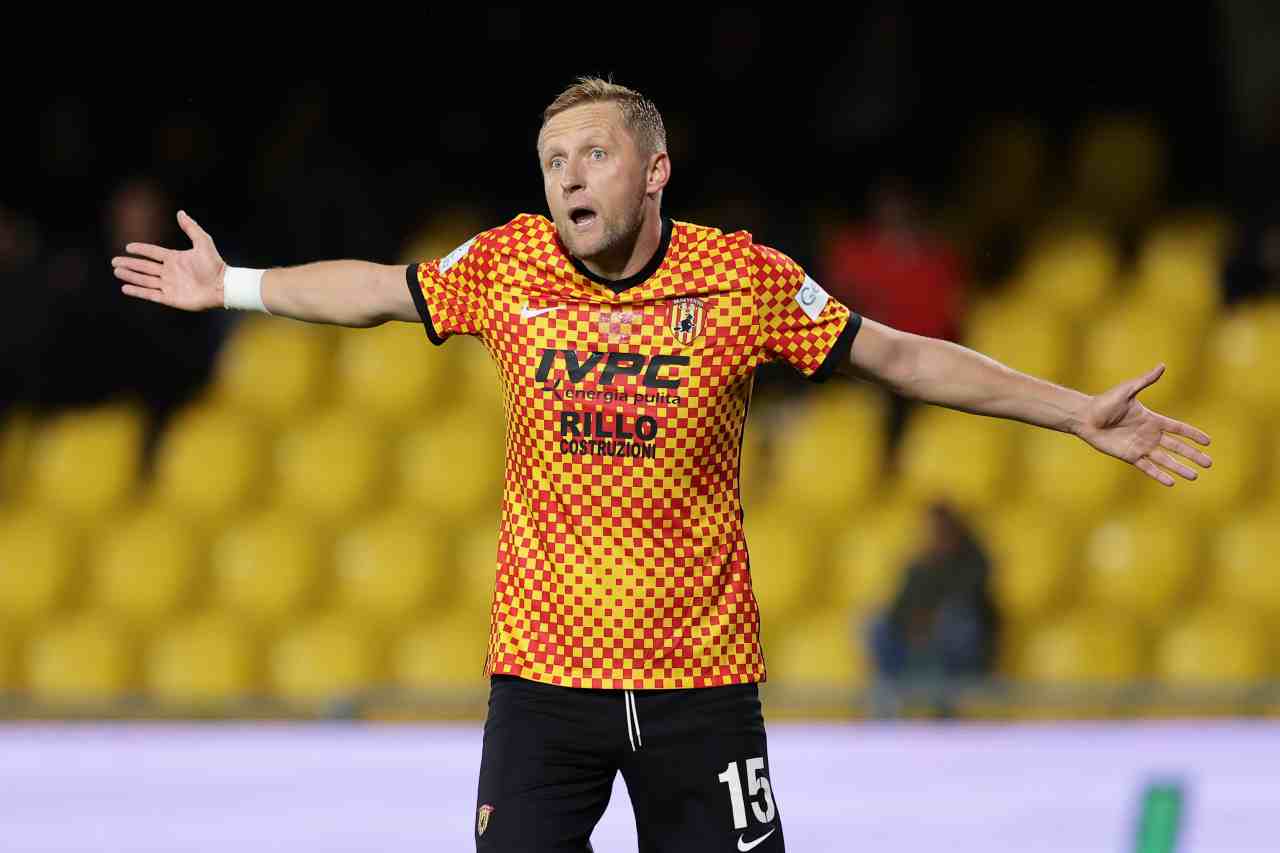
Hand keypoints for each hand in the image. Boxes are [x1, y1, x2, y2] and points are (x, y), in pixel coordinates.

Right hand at [111, 211, 226, 310]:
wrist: (221, 286)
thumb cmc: (214, 265)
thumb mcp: (203, 242)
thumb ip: (191, 228)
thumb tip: (180, 212)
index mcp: (174, 258)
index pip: (153, 253)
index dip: (141, 250)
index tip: (128, 247)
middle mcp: (169, 271)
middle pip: (144, 267)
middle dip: (129, 264)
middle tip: (114, 262)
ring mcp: (169, 285)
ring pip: (144, 280)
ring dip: (130, 276)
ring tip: (117, 271)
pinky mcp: (170, 298)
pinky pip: (150, 294)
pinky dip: (138, 291)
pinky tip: (125, 288)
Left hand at [1075, 364, 1212, 485]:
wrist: (1085, 418)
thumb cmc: (1104, 402)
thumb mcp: (1127, 390)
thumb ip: (1145, 381)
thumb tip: (1162, 365)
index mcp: (1152, 419)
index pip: (1178, 428)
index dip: (1193, 434)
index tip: (1208, 441)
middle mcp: (1149, 435)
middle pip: (1177, 447)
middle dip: (1193, 455)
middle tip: (1209, 463)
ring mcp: (1140, 447)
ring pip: (1166, 460)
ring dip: (1180, 468)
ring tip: (1195, 476)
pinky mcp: (1129, 456)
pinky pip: (1148, 467)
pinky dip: (1159, 475)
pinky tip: (1171, 482)